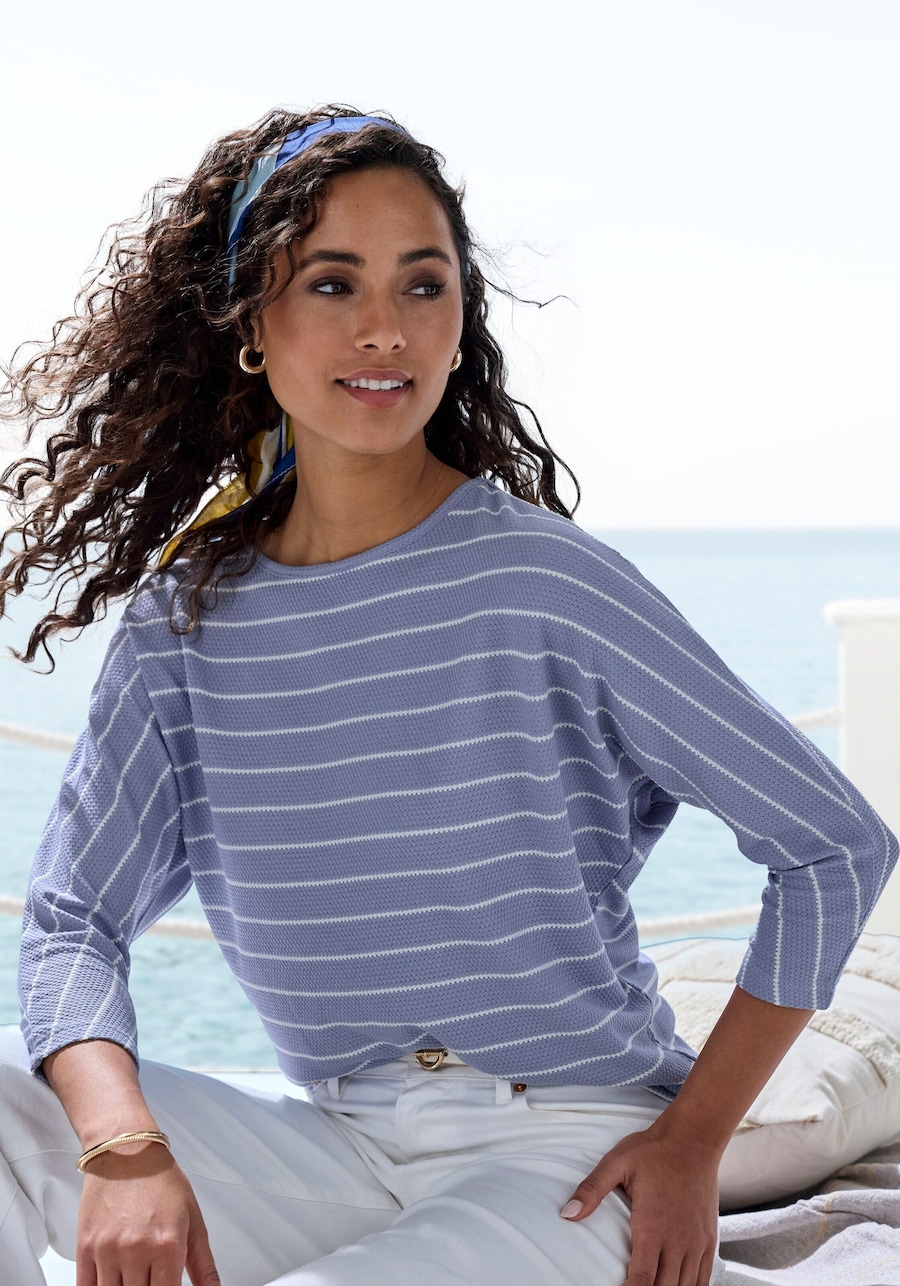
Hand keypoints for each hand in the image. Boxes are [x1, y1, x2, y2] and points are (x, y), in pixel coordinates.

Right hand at [76, 1141, 219, 1285]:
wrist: (126, 1152)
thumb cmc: (160, 1181)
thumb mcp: (193, 1220)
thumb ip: (204, 1265)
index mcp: (167, 1245)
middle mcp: (135, 1251)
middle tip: (150, 1280)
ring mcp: (107, 1251)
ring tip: (134, 1278)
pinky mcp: (84, 1249)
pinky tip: (111, 1282)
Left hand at [560, 1118, 719, 1285]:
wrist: (694, 1138)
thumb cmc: (654, 1151)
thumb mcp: (617, 1163)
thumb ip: (591, 1189)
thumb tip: (567, 1213)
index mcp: (652, 1225)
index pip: (642, 1279)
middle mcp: (678, 1239)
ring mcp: (696, 1242)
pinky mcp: (709, 1239)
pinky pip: (703, 1278)